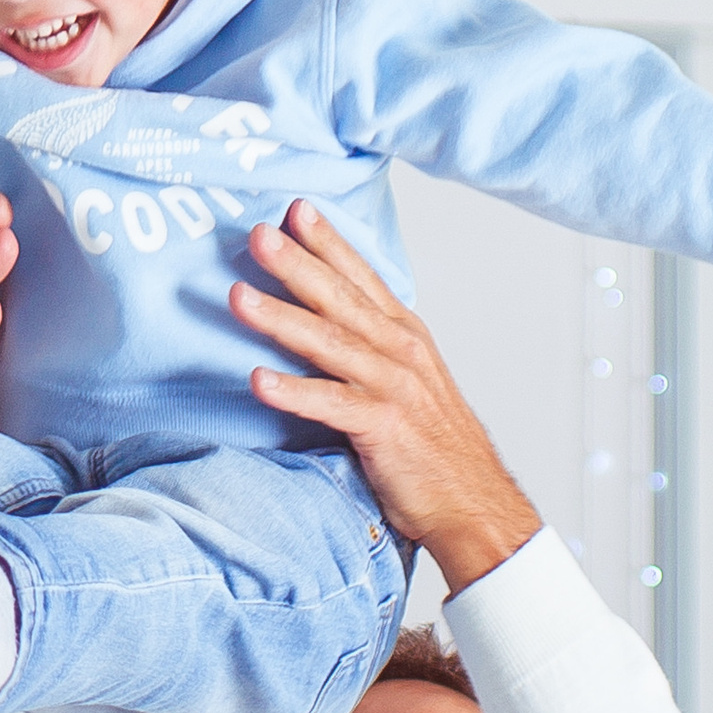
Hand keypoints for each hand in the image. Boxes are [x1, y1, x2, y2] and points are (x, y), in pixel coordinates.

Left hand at [231, 202, 540, 594]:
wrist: (474, 503)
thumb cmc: (434, 445)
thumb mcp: (408, 380)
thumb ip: (372, 346)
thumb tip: (327, 322)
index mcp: (405, 335)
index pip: (361, 277)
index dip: (329, 242)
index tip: (295, 209)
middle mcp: (401, 351)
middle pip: (340, 298)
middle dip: (297, 263)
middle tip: (258, 234)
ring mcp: (394, 388)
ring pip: (330, 343)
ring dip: (281, 318)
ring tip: (237, 297)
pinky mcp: (384, 428)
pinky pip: (332, 404)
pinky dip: (295, 392)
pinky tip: (259, 381)